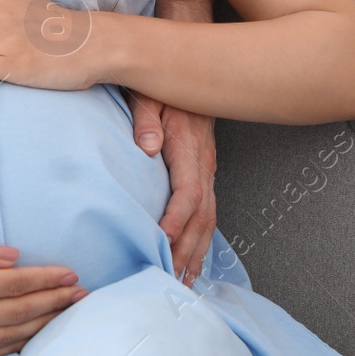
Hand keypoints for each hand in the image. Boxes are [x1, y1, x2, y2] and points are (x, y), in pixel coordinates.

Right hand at [0, 230, 86, 355]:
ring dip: (44, 324)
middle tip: (82, 294)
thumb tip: (11, 256)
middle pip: (22, 312)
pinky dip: (17, 346)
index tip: (71, 273)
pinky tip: (29, 338)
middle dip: (56, 302)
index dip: (47, 279)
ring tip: (65, 312)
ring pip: (12, 337)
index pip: (16, 284)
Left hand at [128, 89, 216, 283]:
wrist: (189, 74)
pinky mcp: (204, 173)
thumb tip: (148, 147)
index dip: (176, 219)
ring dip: (198, 251)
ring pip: (209, 219)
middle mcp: (203, 164)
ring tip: (185, 281)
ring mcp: (207, 170)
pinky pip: (208, 212)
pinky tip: (195, 259)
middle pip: (202, 215)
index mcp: (189, 148)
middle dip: (188, 249)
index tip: (161, 241)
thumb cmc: (161, 85)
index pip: (188, 192)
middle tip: (172, 277)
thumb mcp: (147, 93)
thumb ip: (146, 119)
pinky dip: (203, 240)